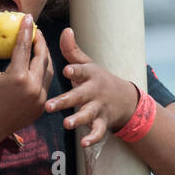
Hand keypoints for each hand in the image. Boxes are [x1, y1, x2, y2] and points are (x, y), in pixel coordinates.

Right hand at [0, 15, 53, 142]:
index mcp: (18, 77)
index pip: (24, 48)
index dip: (26, 31)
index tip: (29, 18)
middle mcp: (33, 86)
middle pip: (42, 58)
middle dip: (40, 42)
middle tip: (36, 31)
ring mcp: (40, 97)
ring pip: (48, 71)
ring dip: (45, 56)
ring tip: (39, 46)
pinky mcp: (42, 105)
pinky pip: (47, 84)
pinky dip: (44, 72)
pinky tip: (39, 65)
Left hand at [45, 27, 138, 147]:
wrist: (125, 99)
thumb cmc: (98, 80)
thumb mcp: (88, 64)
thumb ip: (73, 51)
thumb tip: (65, 30)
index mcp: (89, 75)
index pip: (81, 72)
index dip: (74, 71)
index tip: (66, 71)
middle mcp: (94, 92)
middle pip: (79, 96)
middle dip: (65, 101)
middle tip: (49, 106)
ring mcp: (99, 108)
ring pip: (87, 114)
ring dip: (78, 120)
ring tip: (67, 124)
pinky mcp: (103, 122)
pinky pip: (98, 131)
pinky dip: (92, 138)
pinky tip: (84, 143)